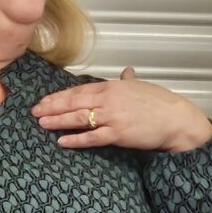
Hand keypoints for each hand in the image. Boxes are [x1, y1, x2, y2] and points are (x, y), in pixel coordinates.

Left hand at [31, 67, 211, 152]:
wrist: (176, 119)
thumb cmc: (161, 103)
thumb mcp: (141, 87)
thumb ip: (129, 80)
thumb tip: (126, 71)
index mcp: (112, 86)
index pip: (80, 90)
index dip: (60, 96)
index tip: (44, 100)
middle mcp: (109, 99)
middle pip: (74, 102)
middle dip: (52, 107)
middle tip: (35, 111)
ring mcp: (112, 116)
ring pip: (79, 118)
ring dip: (58, 121)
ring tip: (42, 123)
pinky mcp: (118, 134)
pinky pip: (92, 137)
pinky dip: (76, 139)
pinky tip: (62, 141)